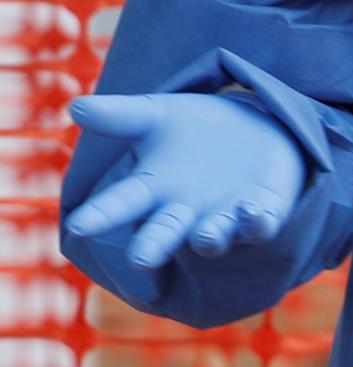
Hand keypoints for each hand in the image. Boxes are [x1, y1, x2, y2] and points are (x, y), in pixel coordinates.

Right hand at [64, 92, 304, 270]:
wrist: (254, 127)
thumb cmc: (197, 128)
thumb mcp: (156, 115)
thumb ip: (119, 115)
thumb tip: (74, 108)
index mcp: (155, 188)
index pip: (122, 203)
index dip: (102, 215)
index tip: (79, 226)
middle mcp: (187, 210)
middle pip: (166, 232)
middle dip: (154, 245)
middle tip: (140, 259)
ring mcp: (225, 216)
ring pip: (212, 237)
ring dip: (209, 237)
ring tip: (203, 236)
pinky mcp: (262, 213)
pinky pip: (259, 226)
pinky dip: (255, 222)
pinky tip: (250, 209)